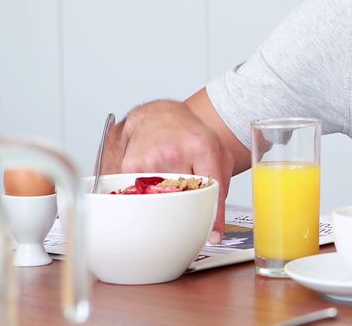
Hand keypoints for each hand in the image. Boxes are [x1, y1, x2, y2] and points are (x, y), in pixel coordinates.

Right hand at [107, 99, 234, 242]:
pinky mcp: (130, 167)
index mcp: (202, 146)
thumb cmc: (189, 135)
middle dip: (188, 211)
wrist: (158, 116)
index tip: (213, 236)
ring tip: (170, 190)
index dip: (214, 215)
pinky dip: (148, 198)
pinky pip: (140, 196)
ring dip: (167, 204)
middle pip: (184, 199)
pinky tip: (154, 184)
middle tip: (189, 211)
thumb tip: (214, 222)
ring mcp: (150, 160)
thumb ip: (222, 183)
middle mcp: (174, 152)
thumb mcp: (217, 151)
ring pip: (161, 201)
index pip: (211, 186)